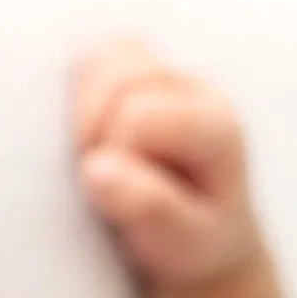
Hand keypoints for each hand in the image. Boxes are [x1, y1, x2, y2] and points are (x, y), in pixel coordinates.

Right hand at [72, 40, 263, 290]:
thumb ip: (148, 208)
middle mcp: (197, 89)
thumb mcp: (180, 243)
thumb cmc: (191, 241)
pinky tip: (89, 128)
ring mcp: (167, 77)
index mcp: (216, 126)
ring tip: (94, 147)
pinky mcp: (140, 74)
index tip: (113, 192)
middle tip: (101, 170)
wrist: (200, 236)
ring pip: (106, 54)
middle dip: (93, 123)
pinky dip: (80, 89)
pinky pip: (94, 58)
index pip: (138, 117)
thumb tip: (96, 168)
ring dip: (85, 103)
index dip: (112, 155)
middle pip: (122, 71)